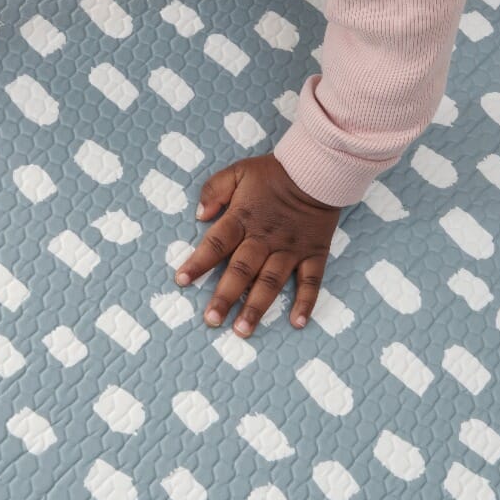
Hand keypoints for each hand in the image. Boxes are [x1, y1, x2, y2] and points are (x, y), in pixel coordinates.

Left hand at [174, 153, 341, 336]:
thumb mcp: (238, 171)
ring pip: (271, 282)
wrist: (318, 169)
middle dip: (225, 296)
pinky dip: (306, 302)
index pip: (216, 243)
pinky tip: (297, 323)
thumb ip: (214, 190)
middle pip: (241, 270)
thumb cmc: (274, 172)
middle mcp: (265, 238)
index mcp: (243, 218)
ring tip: (243, 330)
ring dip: (257, 307)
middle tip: (211, 320)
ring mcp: (290, 249)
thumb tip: (200, 215)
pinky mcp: (313, 253)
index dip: (198, 262)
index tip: (181, 281)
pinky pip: (311, 281)